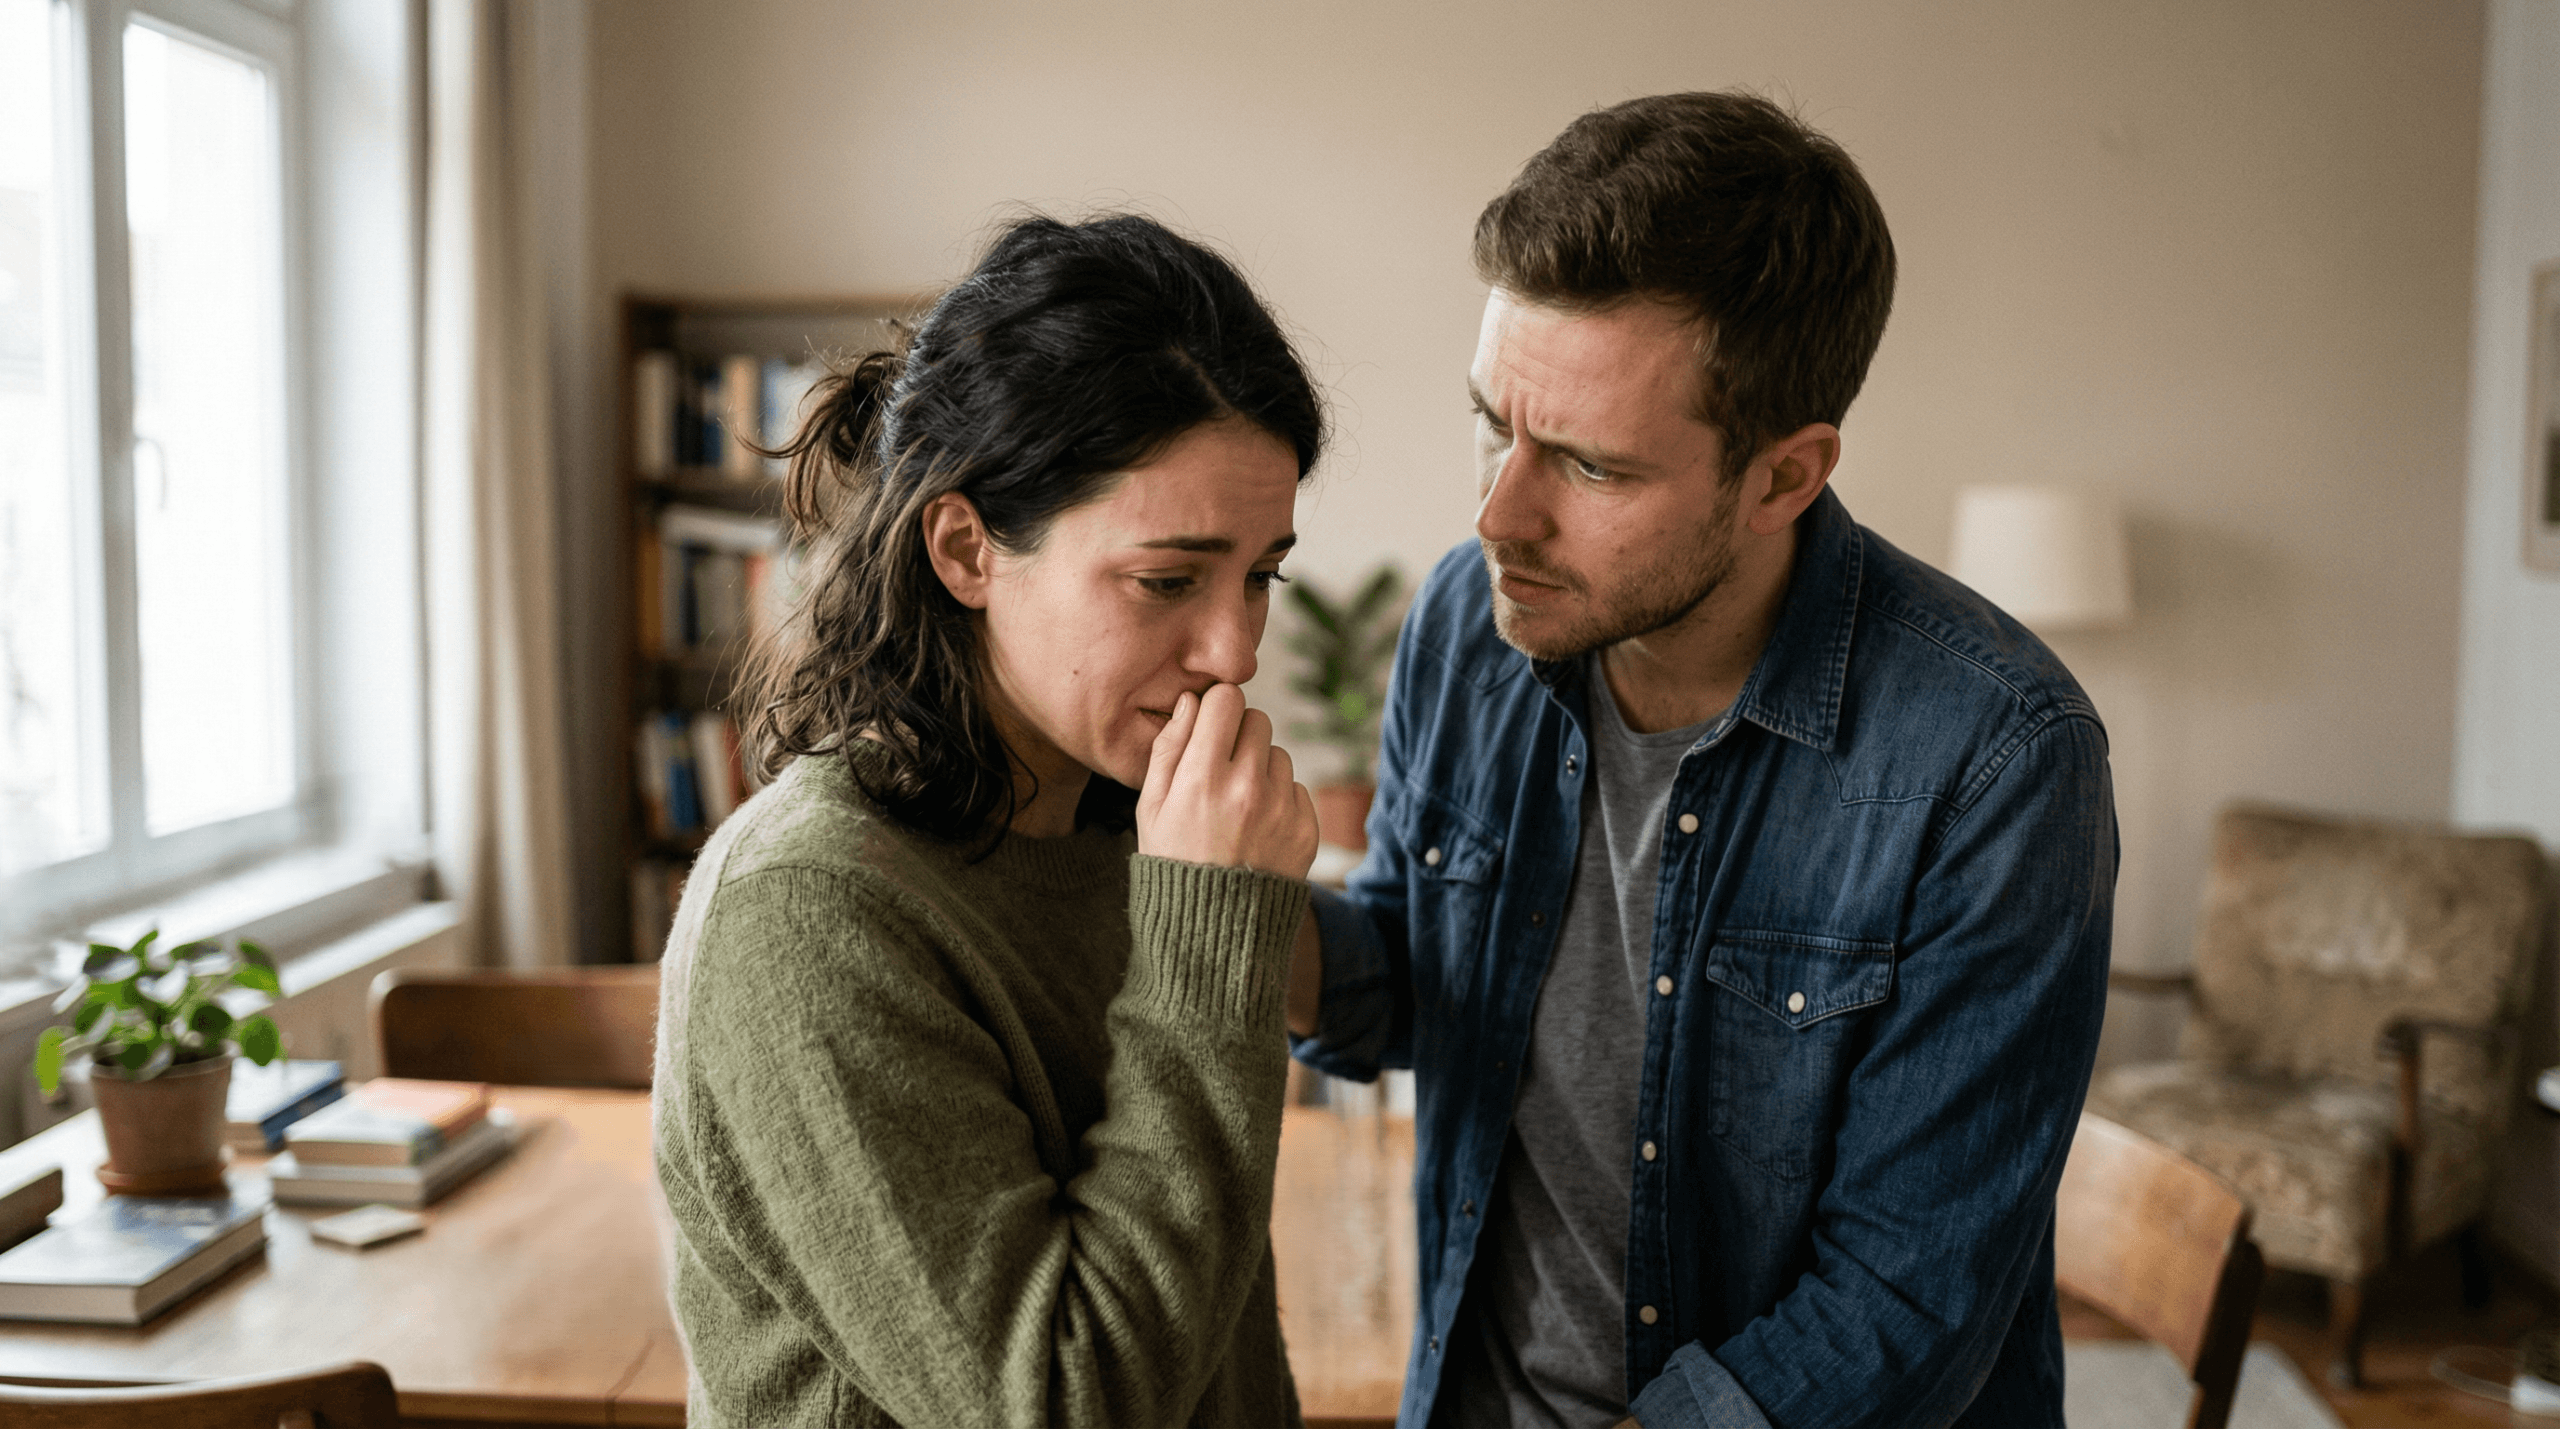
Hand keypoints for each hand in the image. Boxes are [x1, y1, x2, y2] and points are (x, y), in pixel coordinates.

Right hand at [1136, 685, 1318, 878]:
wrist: (1214, 933)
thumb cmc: (1172, 863)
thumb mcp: (1150, 809)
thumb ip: (1167, 749)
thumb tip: (1190, 701)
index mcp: (1201, 779)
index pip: (1226, 699)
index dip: (1216, 709)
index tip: (1209, 727)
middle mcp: (1246, 788)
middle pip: (1257, 719)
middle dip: (1239, 736)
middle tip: (1220, 770)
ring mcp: (1281, 809)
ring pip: (1278, 754)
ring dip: (1260, 770)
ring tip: (1237, 809)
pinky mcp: (1306, 829)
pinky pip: (1296, 789)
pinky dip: (1280, 802)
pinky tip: (1256, 831)